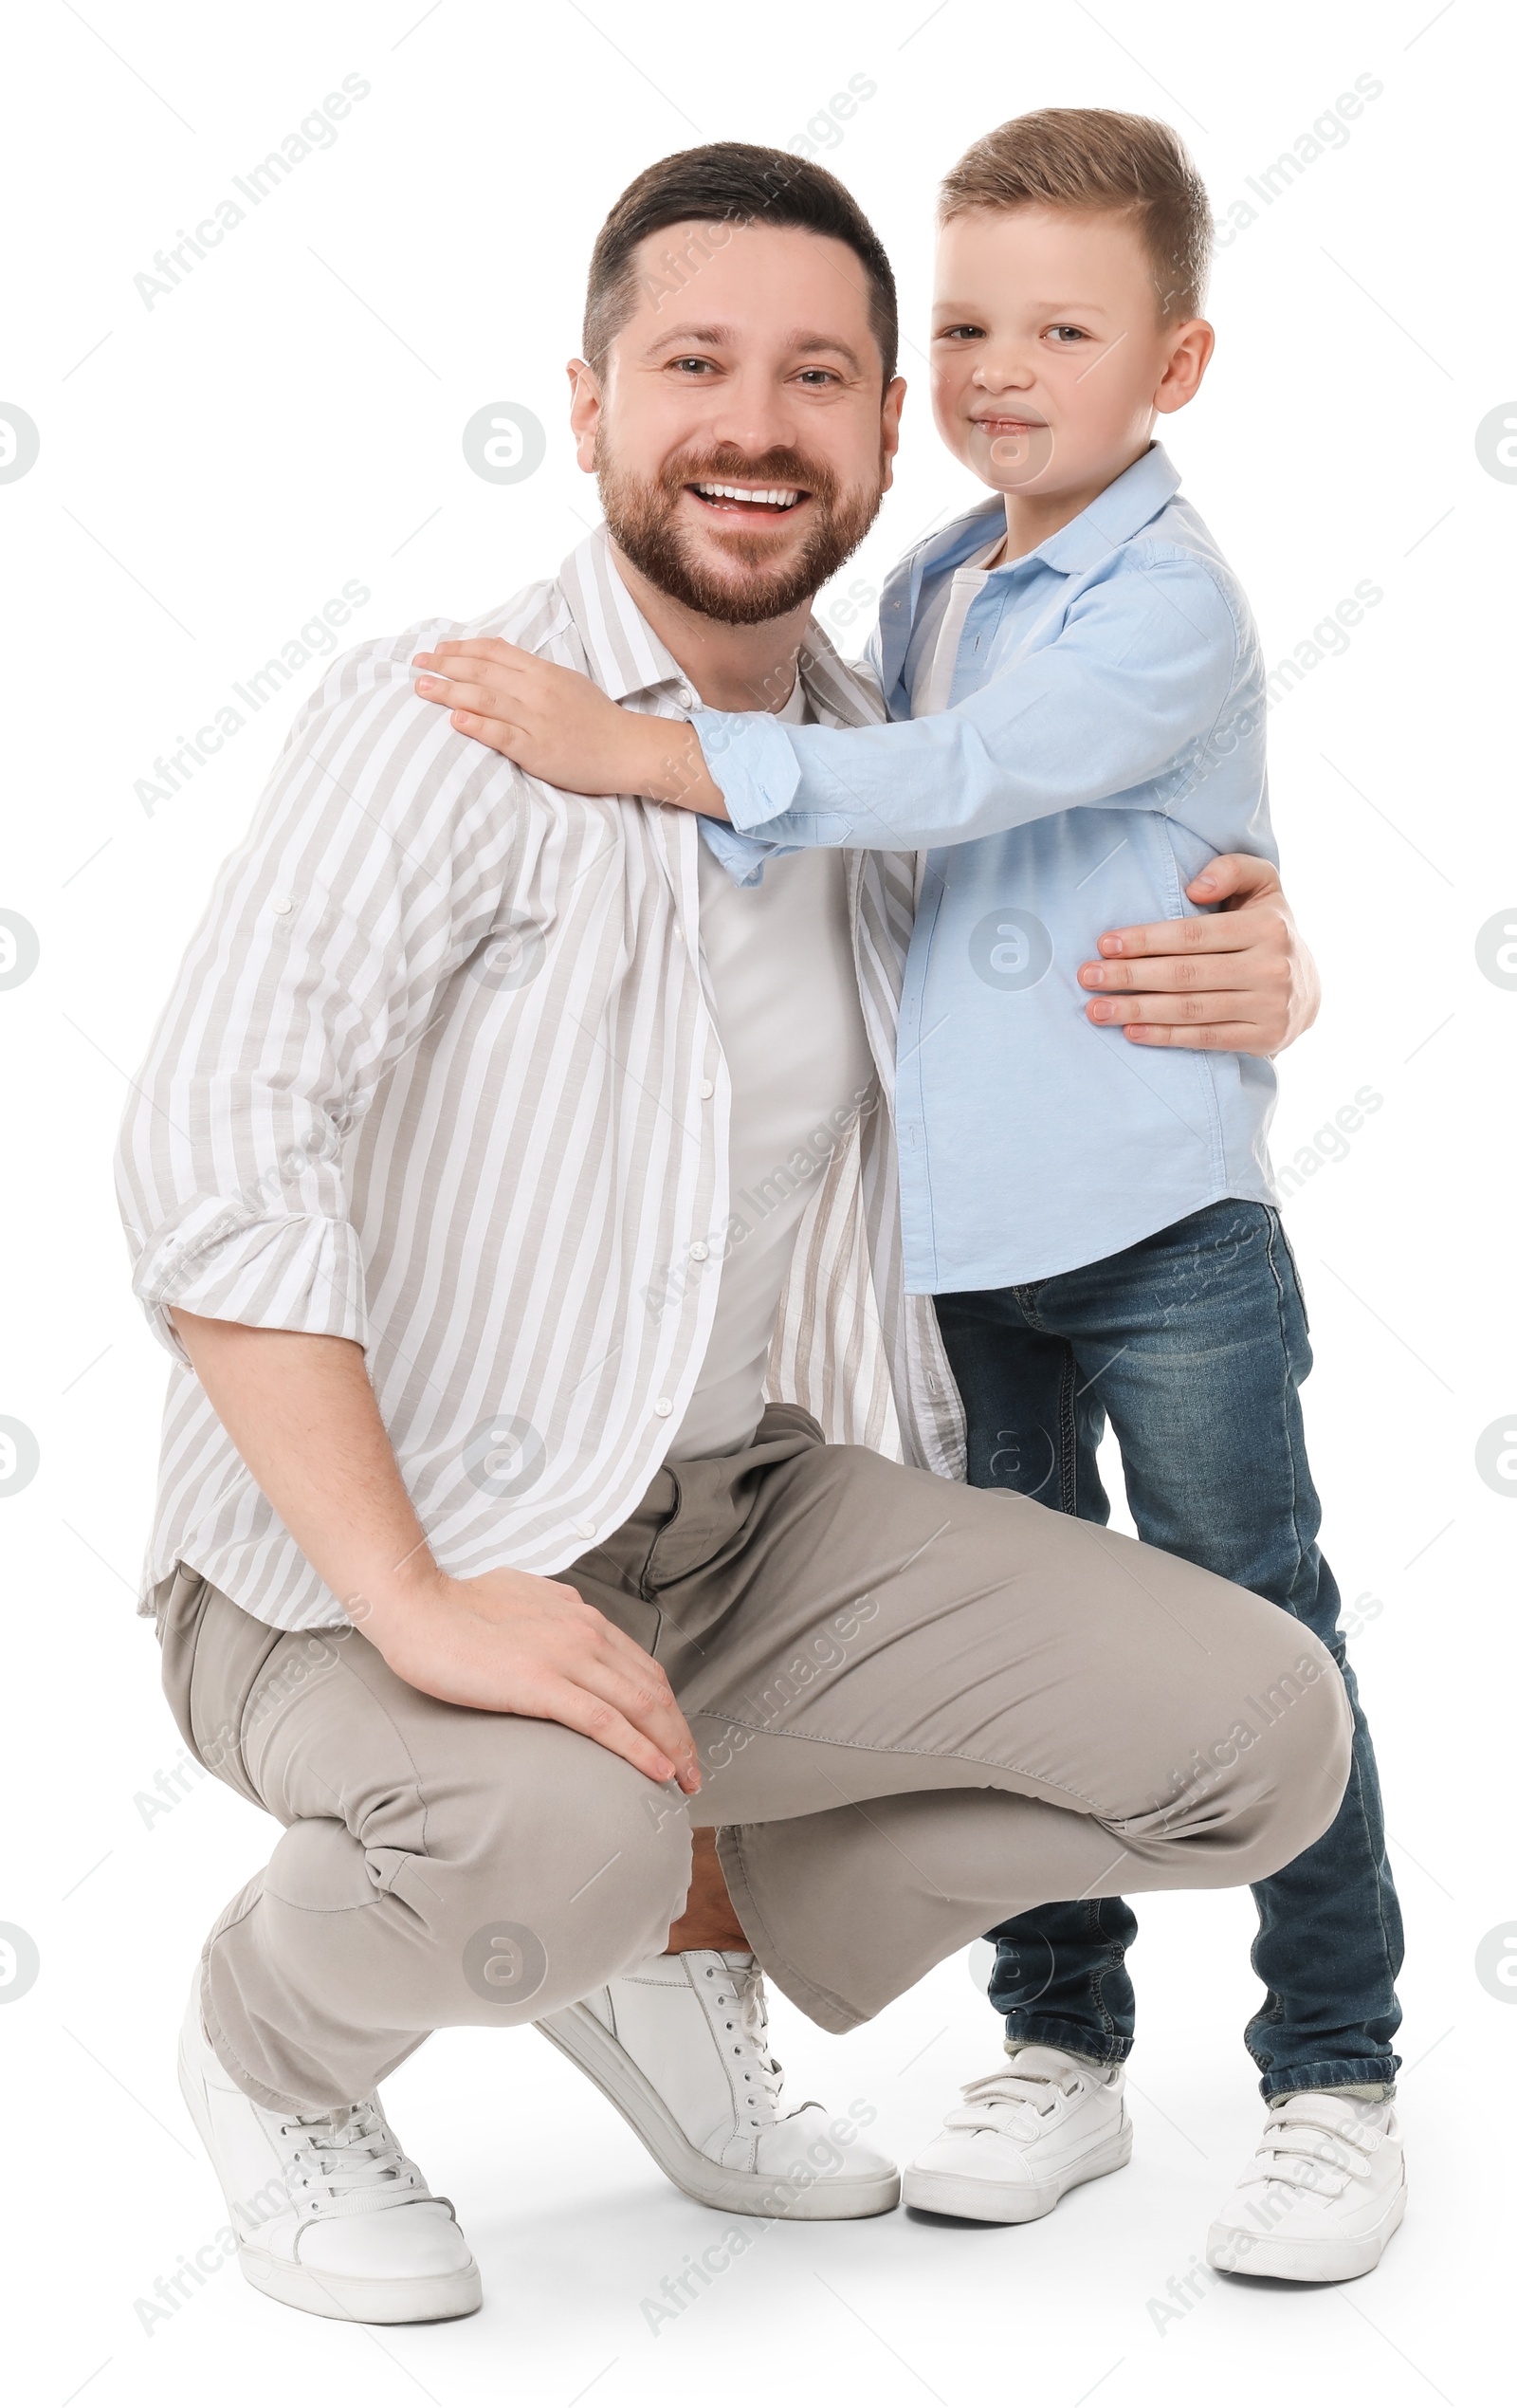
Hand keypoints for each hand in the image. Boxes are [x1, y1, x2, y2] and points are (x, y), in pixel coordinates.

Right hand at [361, 1560, 700, 1793]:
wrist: (415, 1604)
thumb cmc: (455, 1607)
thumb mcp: (522, 1600)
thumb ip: (551, 1618)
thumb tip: (563, 1632)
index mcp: (581, 1615)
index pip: (642, 1666)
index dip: (667, 1707)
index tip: (677, 1738)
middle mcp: (585, 1631)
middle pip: (652, 1689)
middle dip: (680, 1734)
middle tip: (695, 1772)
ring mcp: (567, 1656)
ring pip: (640, 1707)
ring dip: (672, 1747)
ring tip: (686, 1780)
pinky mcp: (542, 1683)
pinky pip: (605, 1722)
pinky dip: (639, 1749)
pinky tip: (657, 1771)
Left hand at [412, 638, 717, 808]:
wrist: (628, 749)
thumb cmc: (598, 719)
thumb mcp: (567, 683)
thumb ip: (533, 674)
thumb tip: (500, 666)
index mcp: (543, 671)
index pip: (494, 651)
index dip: (461, 647)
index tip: (437, 649)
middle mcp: (537, 691)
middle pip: (482, 671)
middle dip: (445, 665)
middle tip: (417, 665)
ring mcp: (537, 720)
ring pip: (485, 699)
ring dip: (449, 691)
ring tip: (422, 688)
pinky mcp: (537, 750)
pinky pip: (501, 734)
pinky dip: (476, 725)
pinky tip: (454, 719)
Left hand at [1077, 853, 1319, 1054]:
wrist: (1308, 990)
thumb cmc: (1268, 928)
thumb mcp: (1262, 886)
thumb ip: (1232, 869)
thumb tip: (1194, 887)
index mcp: (1267, 926)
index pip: (1194, 935)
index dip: (1147, 940)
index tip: (1105, 944)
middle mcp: (1271, 967)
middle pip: (1186, 974)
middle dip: (1130, 976)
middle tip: (1088, 977)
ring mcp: (1269, 1006)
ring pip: (1191, 1009)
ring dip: (1137, 1010)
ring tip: (1097, 1009)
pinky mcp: (1264, 1038)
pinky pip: (1205, 1038)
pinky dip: (1165, 1037)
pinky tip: (1131, 1031)